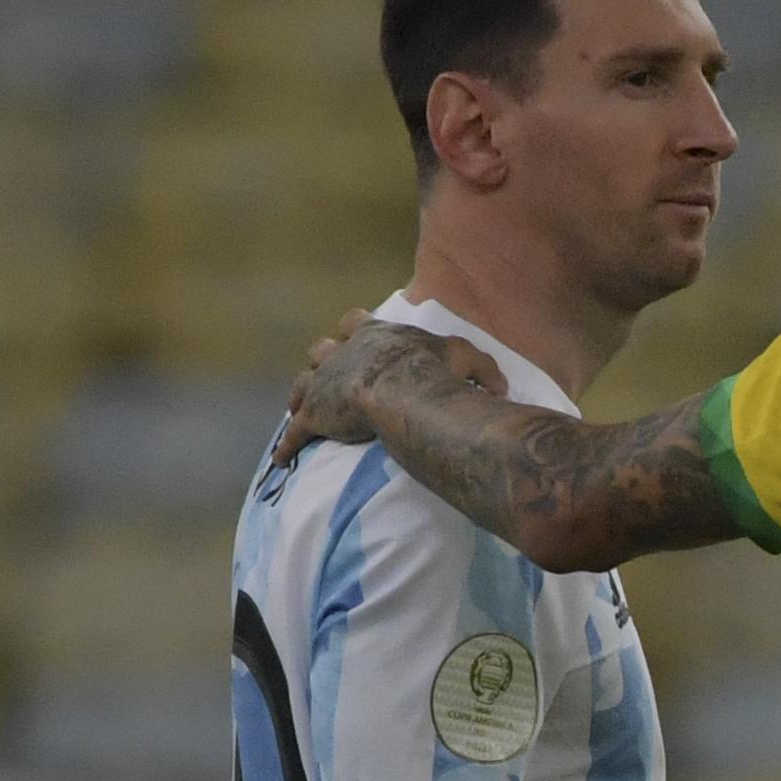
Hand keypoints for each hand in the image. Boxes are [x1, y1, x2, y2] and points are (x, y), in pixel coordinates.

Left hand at [272, 309, 507, 463]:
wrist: (403, 393)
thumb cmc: (434, 372)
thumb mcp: (466, 358)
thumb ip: (482, 370)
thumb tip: (500, 388)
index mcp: (374, 335)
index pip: (355, 321)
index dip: (353, 329)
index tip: (352, 334)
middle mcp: (343, 353)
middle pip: (320, 350)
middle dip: (323, 360)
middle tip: (327, 375)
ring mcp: (323, 384)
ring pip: (301, 385)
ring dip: (300, 396)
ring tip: (298, 408)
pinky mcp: (313, 415)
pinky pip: (294, 433)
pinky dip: (287, 445)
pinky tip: (280, 459)